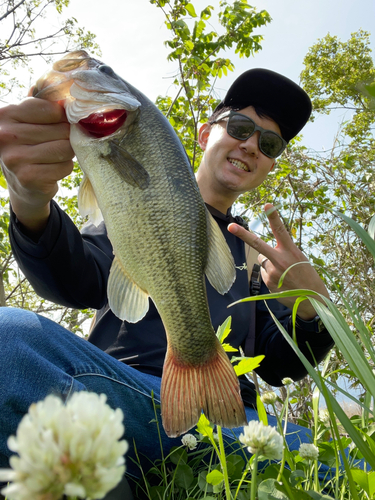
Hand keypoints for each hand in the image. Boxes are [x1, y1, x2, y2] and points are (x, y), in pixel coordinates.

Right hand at [0, 97, 73, 237]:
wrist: (22, 184)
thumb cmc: (29, 146)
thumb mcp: (29, 121)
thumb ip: (43, 105)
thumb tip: (65, 92)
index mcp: (5, 114)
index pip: (50, 109)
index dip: (62, 117)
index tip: (58, 124)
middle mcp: (6, 135)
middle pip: (61, 130)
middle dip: (66, 137)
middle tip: (55, 144)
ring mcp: (15, 158)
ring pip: (65, 148)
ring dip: (66, 153)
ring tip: (53, 156)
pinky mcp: (29, 177)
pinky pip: (65, 166)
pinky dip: (64, 168)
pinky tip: (52, 170)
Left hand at [228, 203, 329, 319]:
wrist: (312, 299)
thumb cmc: (306, 275)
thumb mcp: (299, 259)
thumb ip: (283, 252)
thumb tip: (262, 254)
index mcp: (291, 251)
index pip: (281, 230)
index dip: (274, 216)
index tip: (267, 204)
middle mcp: (280, 260)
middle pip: (257, 244)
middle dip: (243, 234)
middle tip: (230, 226)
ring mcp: (273, 272)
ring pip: (262, 260)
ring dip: (270, 264)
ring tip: (284, 273)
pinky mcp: (268, 282)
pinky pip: (264, 272)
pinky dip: (271, 275)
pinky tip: (282, 281)